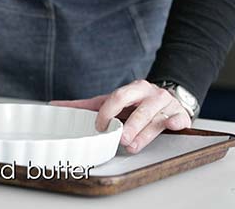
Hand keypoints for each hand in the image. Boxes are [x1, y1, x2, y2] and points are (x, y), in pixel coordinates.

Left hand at [51, 80, 191, 153]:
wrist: (166, 98)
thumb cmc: (135, 103)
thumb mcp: (111, 101)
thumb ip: (85, 106)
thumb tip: (54, 106)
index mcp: (133, 89)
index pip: (119, 96)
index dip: (108, 111)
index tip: (100, 126)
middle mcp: (151, 94)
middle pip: (140, 107)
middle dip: (130, 123)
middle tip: (121, 137)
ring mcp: (166, 105)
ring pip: (156, 118)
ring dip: (144, 132)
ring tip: (133, 145)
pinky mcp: (180, 115)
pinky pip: (179, 118)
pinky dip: (176, 122)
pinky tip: (172, 126)